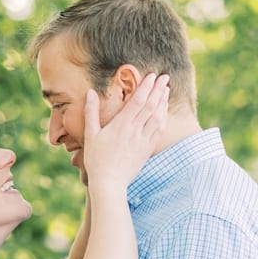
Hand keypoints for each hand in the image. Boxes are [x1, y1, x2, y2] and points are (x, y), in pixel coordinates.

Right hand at [80, 72, 169, 190]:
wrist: (109, 183)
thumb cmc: (96, 160)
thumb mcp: (90, 134)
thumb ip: (91, 112)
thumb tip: (90, 92)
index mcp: (121, 124)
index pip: (137, 100)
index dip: (146, 86)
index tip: (152, 76)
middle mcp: (135, 131)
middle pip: (151, 105)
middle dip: (159, 89)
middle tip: (164, 77)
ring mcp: (143, 140)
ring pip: (157, 117)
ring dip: (163, 102)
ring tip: (167, 90)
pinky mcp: (147, 150)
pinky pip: (159, 131)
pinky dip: (163, 118)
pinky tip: (164, 112)